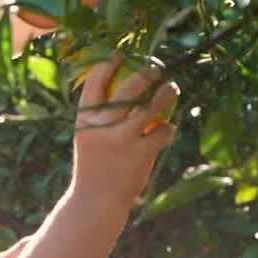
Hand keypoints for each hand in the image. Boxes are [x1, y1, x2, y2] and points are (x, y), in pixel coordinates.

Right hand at [71, 55, 178, 203]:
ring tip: (172, 88)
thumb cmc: (93, 167)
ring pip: (151, 106)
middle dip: (146, 75)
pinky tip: (168, 130)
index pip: (94, 83)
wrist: (95, 202)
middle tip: (156, 70)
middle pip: (129, 89)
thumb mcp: (88, 139)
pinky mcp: (141, 154)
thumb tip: (124, 89)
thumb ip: (99, 118)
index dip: (107, 65)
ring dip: (166, 93)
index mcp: (85, 121)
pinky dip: (168, 129)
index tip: (119, 55)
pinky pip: (163, 131)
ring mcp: (123, 140)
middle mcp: (103, 127)